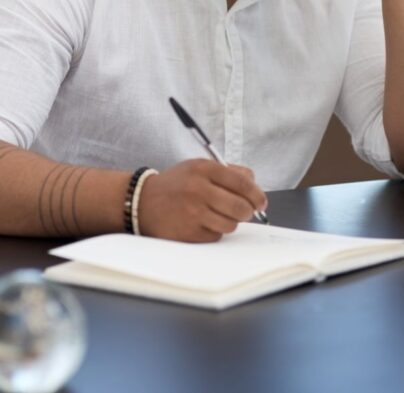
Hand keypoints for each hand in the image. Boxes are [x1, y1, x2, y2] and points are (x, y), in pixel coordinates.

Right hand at [137, 159, 267, 241]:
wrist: (142, 202)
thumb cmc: (176, 185)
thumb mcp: (199, 168)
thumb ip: (229, 172)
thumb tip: (254, 183)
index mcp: (204, 169)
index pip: (243, 183)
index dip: (257, 195)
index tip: (261, 202)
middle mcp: (198, 189)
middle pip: (241, 207)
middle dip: (247, 211)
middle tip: (244, 211)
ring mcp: (193, 212)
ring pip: (231, 224)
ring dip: (230, 222)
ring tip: (218, 215)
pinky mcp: (188, 232)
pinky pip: (216, 235)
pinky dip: (214, 231)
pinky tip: (203, 223)